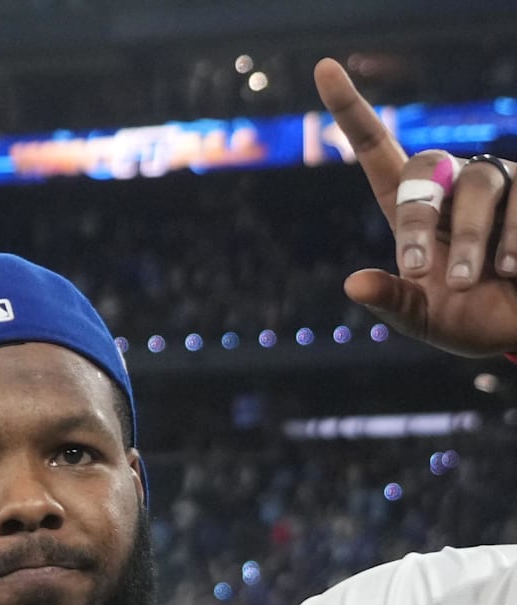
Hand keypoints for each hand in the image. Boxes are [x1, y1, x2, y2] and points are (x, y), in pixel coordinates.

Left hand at [315, 58, 516, 356]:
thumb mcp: (422, 319)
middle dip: (419, 221)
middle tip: (418, 270)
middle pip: (425, 171)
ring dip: (471, 241)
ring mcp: (499, 182)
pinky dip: (513, 242)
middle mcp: (452, 185)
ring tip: (474, 283)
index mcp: (411, 211)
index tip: (324, 68)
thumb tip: (352, 283)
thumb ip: (391, 301)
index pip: (377, 150)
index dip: (351, 111)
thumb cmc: (467, 320)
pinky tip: (513, 270)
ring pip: (477, 186)